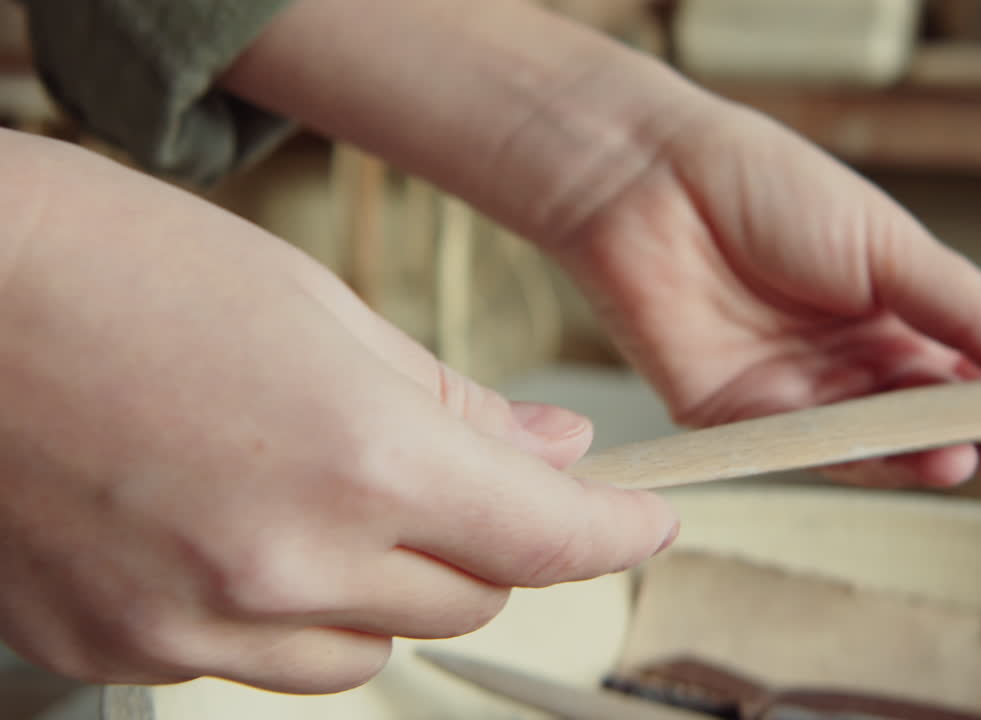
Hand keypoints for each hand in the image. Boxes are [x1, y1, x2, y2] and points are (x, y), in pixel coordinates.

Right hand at [0, 131, 675, 692]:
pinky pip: (262, 659)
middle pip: (466, 599)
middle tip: (470, 482)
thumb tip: (549, 453)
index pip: (543, 539)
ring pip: (367, 651)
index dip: (613, 533)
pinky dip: (292, 609)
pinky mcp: (124, 645)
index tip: (640, 522)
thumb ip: (454, 405)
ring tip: (339, 497)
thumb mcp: (322, 308)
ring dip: (392, 587)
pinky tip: (249, 529)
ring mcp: (196, 621)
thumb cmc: (120, 265)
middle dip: (494, 545)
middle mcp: (285, 564)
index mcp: (358, 459)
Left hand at [550, 102, 980, 489]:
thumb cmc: (767, 190)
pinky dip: (884, 462)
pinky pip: (824, 454)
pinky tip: (939, 458)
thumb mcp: (890, 246)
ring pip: (895, 446)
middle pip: (948, 416)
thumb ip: (973, 311)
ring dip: (961, 457)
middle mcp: (856, 358)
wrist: (654, 186)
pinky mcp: (750, 421)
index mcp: (897, 306)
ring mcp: (807, 393)